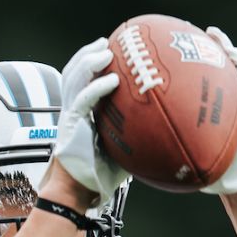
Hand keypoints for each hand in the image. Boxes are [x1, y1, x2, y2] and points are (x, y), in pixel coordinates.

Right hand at [53, 38, 130, 206]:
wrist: (78, 193)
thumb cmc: (100, 177)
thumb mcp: (123, 150)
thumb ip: (136, 136)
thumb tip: (167, 131)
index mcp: (82, 114)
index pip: (83, 80)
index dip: (93, 63)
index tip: (113, 51)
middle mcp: (73, 110)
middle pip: (74, 71)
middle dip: (88, 53)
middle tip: (108, 43)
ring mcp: (69, 116)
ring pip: (73, 78)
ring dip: (88, 61)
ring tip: (106, 51)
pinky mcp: (69, 126)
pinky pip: (83, 100)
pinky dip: (97, 88)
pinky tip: (113, 80)